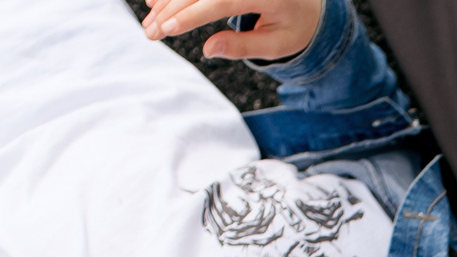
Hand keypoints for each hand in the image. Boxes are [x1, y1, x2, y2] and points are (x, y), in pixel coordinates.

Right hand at [140, 0, 320, 59]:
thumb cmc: (294, 26)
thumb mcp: (278, 44)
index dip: (192, 15)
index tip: (167, 29)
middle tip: (150, 34)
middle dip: (170, 11)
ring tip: (149, 23)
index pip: (221, 2)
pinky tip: (155, 2)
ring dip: (167, 1)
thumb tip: (207, 50)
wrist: (307, 3)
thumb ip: (243, 46)